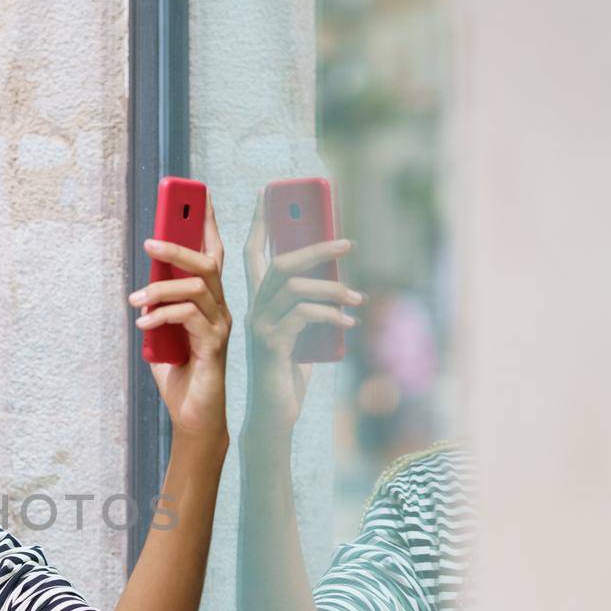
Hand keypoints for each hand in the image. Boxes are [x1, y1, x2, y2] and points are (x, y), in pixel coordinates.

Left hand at [127, 194, 233, 441]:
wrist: (192, 416)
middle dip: (179, 247)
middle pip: (208, 263)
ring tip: (135, 300)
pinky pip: (189, 316)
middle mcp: (220, 309)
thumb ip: (158, 309)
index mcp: (209, 302)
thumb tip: (144, 287)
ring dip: (160, 288)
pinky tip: (144, 324)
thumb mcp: (162, 334)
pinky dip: (162, 316)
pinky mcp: (215, 345)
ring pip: (197, 286)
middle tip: (150, 243)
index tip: (198, 197)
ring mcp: (221, 326)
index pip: (213, 255)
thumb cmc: (179, 375)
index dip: (208, 225)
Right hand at [242, 189, 361, 431]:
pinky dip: (331, 315)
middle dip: (315, 247)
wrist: (275, 416)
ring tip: (357, 298)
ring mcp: (260, 327)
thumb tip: (340, 286)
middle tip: (347, 243)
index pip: (252, 254)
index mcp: (258, 303)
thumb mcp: (303, 334)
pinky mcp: (272, 344)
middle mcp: (253, 310)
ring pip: (296, 286)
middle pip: (280, 263)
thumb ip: (311, 309)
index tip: (268, 195)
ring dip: (333, 287)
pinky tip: (349, 323)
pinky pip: (304, 315)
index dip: (259, 224)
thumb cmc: (289, 375)